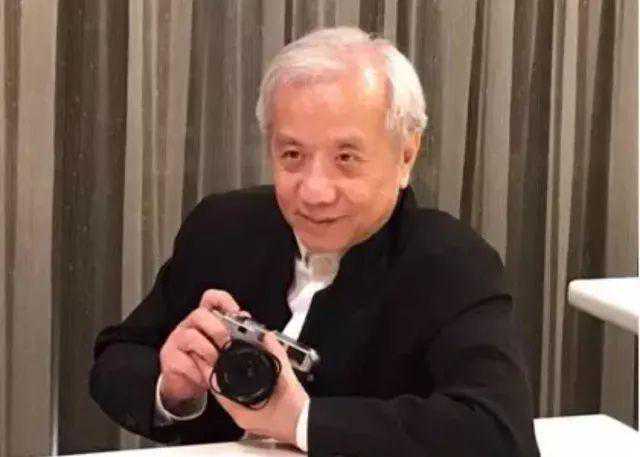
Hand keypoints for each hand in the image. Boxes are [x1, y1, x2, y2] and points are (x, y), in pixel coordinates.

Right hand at [158, 289, 241, 413]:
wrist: (185, 384)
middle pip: (199, 313)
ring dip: (207, 350)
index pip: (211, 298)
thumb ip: (235, 333)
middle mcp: (189, 325)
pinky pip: (183, 361)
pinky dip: (197, 371)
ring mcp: (177, 341)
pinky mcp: (170, 359)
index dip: (224, 301)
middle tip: (227, 344)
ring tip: (217, 363)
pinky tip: (206, 378)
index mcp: (205, 319)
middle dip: (217, 329)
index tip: (237, 314)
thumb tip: (251, 322)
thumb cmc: (206, 360)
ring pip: (190, 335)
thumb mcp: (222, 346)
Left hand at [193, 332, 309, 445]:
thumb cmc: (297, 413)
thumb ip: (277, 357)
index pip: (217, 390)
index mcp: (242, 413)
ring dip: (228, 380)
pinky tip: (243, 376)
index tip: (204, 357)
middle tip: (213, 355)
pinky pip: (241, 399)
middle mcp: (242, 417)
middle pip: (222, 392)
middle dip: (218, 373)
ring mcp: (249, 418)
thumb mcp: (287, 381)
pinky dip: (239, 387)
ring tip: (225, 363)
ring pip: (231, 396)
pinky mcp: (257, 416)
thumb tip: (268, 338)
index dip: (209, 372)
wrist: (309, 427)